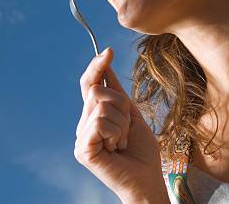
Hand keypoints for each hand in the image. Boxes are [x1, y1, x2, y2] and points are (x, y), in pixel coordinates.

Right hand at [74, 47, 169, 202]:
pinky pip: (100, 122)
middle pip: (98, 91)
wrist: (147, 178)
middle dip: (121, 105)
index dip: (97, 66)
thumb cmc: (141, 149)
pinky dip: (116, 132)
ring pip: (102, 106)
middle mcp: (84, 124)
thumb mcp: (130, 113)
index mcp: (94, 116)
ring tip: (123, 141)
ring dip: (121, 123)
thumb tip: (104, 63)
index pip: (89, 84)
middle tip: (127, 129)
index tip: (109, 51)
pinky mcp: (83, 149)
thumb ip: (115, 91)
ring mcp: (81, 137)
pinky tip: (116, 148)